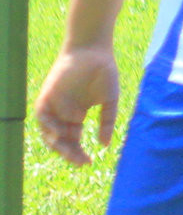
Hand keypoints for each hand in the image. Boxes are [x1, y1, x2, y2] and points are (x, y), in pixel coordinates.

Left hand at [35, 45, 118, 165]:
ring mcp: (53, 106)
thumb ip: (106, 122)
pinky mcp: (46, 97)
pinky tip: (63, 134)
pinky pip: (42, 117)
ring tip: (72, 152)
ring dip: (58, 145)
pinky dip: (50, 127)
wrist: (93, 52)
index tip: (89, 162)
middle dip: (69, 153)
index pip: (74, 141)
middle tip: (81, 161)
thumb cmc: (103, 74)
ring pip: (48, 132)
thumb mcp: (109, 102)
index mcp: (76, 116)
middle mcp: (62, 114)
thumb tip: (104, 145)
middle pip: (60, 141)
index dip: (79, 153)